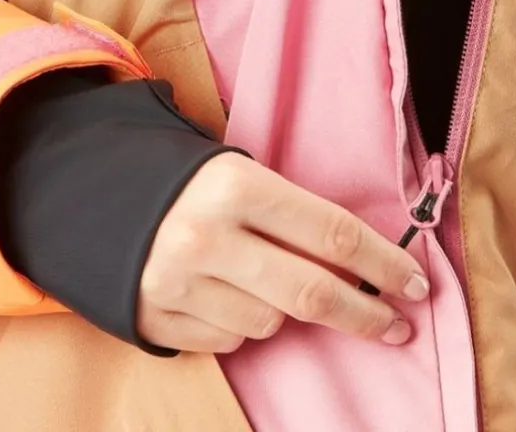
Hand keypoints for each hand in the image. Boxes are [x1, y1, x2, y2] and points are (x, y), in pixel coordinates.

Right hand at [136, 153, 430, 353]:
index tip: (416, 283)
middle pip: (313, 293)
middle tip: (398, 324)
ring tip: (266, 277)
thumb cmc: (194, 183)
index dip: (384, 262)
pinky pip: (232, 339)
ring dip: (286, 310)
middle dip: (366, 314)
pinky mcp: (160, 317)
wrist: (99, 195)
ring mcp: (181, 282)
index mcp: (237, 185)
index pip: (332, 233)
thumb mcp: (243, 176)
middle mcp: (208, 236)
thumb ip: (296, 215)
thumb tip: (370, 263)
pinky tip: (227, 293)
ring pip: (272, 321)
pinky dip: (242, 322)